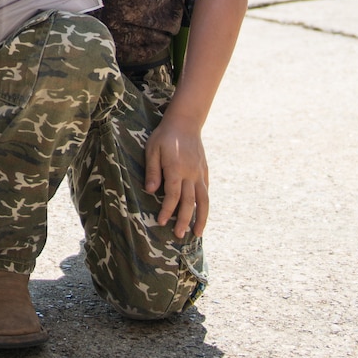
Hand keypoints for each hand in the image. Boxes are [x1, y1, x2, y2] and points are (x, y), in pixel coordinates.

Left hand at [145, 112, 209, 239]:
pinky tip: (202, 213)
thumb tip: (151, 191)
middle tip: (179, 235)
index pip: (173, 195)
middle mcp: (190, 174)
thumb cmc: (164, 136)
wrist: (185, 122)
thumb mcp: (152, 149)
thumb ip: (152, 171)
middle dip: (184, 220)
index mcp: (176, 169)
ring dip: (202, 218)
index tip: (161, 222)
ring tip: (198, 233)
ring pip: (203, 200)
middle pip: (189, 202)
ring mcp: (199, 173)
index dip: (167, 210)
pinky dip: (205, 204)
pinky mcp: (204, 171)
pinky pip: (206, 191)